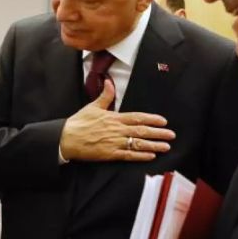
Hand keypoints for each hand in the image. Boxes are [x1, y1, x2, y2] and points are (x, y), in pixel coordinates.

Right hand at [59, 79, 174, 161]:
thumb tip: (109, 82)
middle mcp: (117, 130)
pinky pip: (129, 155)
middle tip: (171, 134)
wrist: (66, 138)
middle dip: (158, 133)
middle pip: (142, 131)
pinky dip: (140, 156)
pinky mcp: (110, 154)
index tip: (163, 121)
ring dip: (153, 145)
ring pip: (138, 144)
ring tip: (166, 147)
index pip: (137, 117)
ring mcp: (114, 143)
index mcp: (114, 118)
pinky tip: (150, 156)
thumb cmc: (78, 122)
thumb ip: (105, 96)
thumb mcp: (92, 106)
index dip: (152, 119)